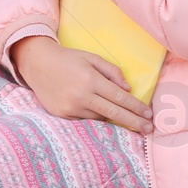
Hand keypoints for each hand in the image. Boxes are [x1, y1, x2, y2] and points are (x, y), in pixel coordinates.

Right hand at [11, 37, 151, 131]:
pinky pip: (86, 120)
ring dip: (114, 118)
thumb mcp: (92, 58)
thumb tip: (128, 90)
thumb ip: (112, 71)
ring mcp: (71, 108)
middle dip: (134, 122)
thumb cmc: (68, 59)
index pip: (120, 98)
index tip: (149, 114)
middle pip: (114, 114)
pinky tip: (101, 114)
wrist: (37, 64)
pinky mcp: (62, 115)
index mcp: (91, 80)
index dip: (137, 107)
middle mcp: (81, 96)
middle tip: (149, 129)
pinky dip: (95, 116)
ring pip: (100, 118)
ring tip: (128, 119)